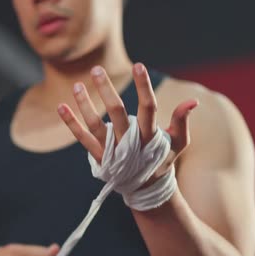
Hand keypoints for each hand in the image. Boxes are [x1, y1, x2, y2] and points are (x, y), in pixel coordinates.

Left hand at [57, 63, 197, 184]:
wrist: (146, 190)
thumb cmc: (162, 159)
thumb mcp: (178, 143)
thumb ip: (182, 121)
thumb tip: (194, 101)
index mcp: (150, 136)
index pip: (149, 107)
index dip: (144, 86)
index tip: (138, 65)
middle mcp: (130, 143)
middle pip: (117, 113)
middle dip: (106, 90)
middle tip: (96, 69)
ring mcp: (112, 151)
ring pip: (95, 125)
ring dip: (85, 105)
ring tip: (77, 86)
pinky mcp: (99, 157)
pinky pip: (82, 138)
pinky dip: (71, 122)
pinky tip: (61, 106)